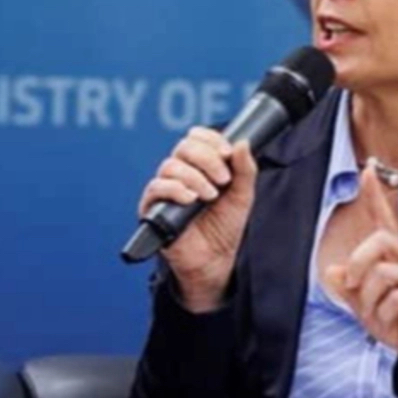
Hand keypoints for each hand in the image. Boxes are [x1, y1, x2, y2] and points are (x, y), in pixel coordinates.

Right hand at [138, 127, 256, 311]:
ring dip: (195, 177)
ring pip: (170, 165)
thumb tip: (242, 142)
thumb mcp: (242, 195)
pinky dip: (175, 189)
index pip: (197, 137)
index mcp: (200, 166)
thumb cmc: (225, 227)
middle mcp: (180, 173)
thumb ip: (244, 169)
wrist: (215, 260)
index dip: (211, 140)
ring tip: (210, 196)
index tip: (227, 153)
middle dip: (207, 159)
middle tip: (223, 179)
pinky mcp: (153, 207)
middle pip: (184, 147)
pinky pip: (156, 187)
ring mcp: (165, 189)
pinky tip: (191, 199)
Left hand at [324, 165, 397, 387]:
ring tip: (375, 314)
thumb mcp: (363, 304)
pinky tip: (390, 321)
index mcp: (393, 257)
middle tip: (353, 284)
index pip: (384, 219)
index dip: (375, 195)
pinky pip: (396, 298)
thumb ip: (348, 287)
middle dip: (359, 261)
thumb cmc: (396, 321)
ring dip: (369, 299)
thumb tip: (332, 270)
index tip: (367, 168)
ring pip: (384, 273)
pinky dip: (384, 313)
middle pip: (380, 238)